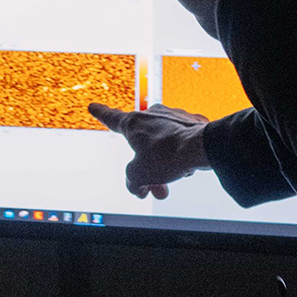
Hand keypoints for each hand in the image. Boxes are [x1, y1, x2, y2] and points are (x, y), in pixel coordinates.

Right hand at [85, 103, 209, 198]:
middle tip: (153, 189)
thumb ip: (132, 180)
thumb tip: (138, 187)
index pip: (111, 118)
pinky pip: (180, 142)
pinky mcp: (192, 123)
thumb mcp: (139, 174)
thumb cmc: (167, 155)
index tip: (94, 107)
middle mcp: (152, 115)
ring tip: (170, 183)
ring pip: (163, 145)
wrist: (202, 147)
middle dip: (146, 169)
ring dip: (164, 166)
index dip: (101, 114)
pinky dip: (181, 156)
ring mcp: (173, 117)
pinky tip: (187, 167)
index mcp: (133, 123)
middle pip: (142, 145)